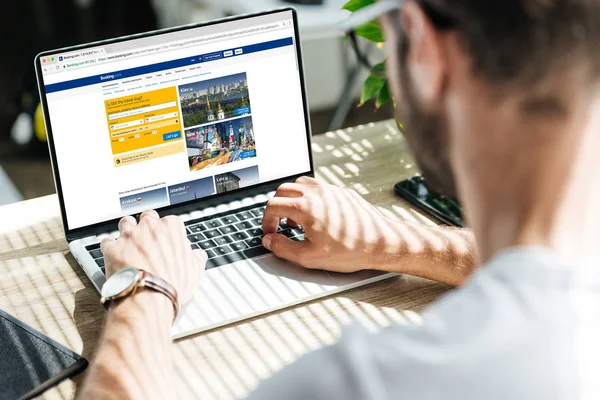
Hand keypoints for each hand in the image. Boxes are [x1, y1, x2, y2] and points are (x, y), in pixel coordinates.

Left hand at [100, 210, 206, 304]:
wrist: (148, 299)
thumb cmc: (172, 286)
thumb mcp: (195, 272)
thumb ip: (196, 259)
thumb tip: (198, 256)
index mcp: (171, 228)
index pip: (170, 221)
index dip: (168, 233)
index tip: (168, 242)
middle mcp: (149, 227)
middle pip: (147, 217)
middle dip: (147, 226)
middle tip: (149, 240)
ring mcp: (129, 236)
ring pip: (126, 223)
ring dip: (127, 231)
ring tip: (130, 243)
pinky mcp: (112, 248)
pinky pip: (107, 241)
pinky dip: (110, 247)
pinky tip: (114, 254)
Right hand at [262, 176, 390, 272]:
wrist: (379, 243)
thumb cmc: (350, 251)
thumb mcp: (309, 257)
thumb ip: (283, 248)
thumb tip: (270, 241)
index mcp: (305, 207)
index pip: (273, 205)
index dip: (266, 220)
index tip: (270, 232)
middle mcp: (317, 193)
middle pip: (283, 190)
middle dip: (276, 207)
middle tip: (279, 224)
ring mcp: (330, 190)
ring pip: (300, 184)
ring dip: (292, 199)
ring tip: (296, 219)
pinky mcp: (342, 192)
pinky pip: (319, 187)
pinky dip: (309, 197)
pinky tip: (316, 216)